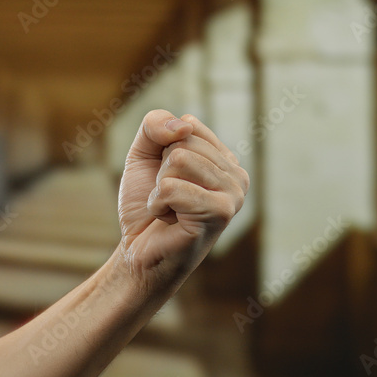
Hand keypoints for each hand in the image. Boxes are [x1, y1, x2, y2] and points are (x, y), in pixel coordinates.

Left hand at [117, 110, 249, 287]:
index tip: (167, 179)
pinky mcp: (220, 213)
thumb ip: (155, 125)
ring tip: (170, 209)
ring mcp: (233, 195)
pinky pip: (172, 187)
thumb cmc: (144, 205)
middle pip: (183, 142)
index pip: (188, 126)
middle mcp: (237, 176)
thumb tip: (184, 125)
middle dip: (161, 171)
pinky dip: (158, 204)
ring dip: (160, 188)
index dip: (162, 151)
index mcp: (225, 160)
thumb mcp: (143, 154)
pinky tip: (170, 220)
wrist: (139, 252)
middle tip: (169, 199)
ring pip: (178, 160)